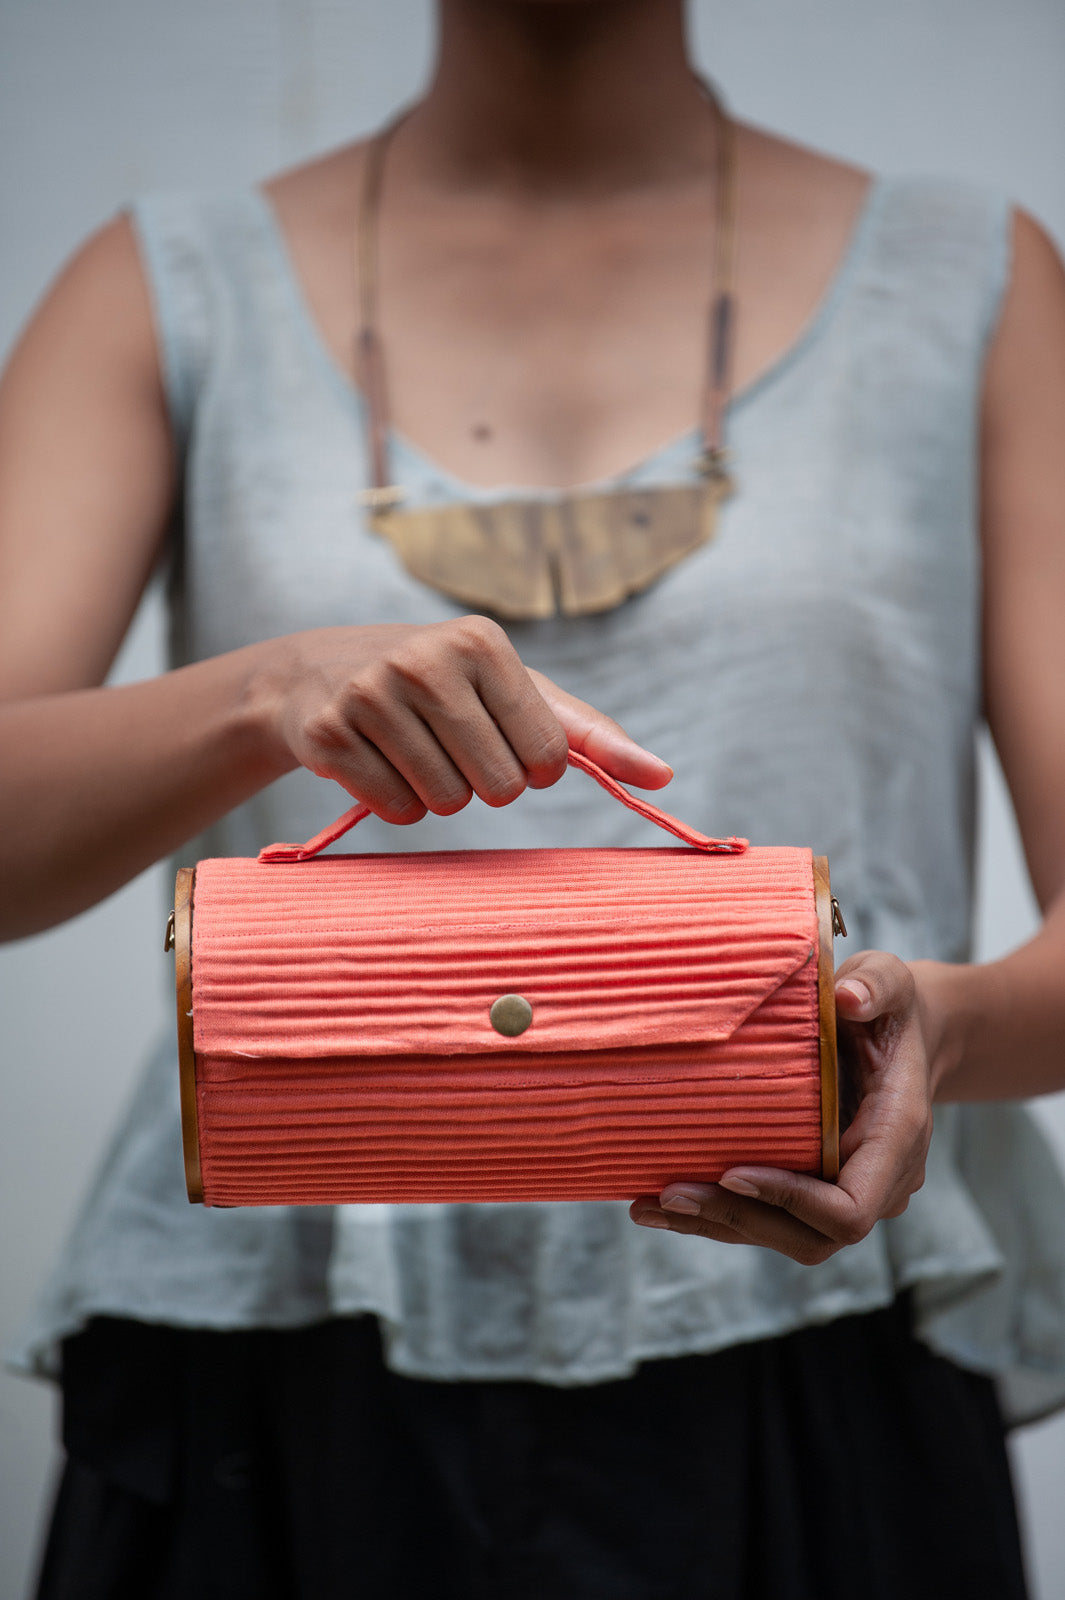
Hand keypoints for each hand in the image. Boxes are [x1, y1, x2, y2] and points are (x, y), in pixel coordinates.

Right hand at [262, 615, 671, 822]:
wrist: (318, 672)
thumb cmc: (444, 686)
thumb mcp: (516, 692)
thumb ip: (589, 734)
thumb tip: (664, 775)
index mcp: (482, 643)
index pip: (546, 756)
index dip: (532, 770)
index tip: (505, 744)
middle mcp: (425, 659)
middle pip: (498, 787)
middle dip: (484, 785)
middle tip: (451, 748)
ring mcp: (369, 693)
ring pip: (445, 802)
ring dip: (438, 795)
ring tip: (412, 751)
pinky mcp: (326, 731)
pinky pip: (394, 809)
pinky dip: (394, 803)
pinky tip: (377, 761)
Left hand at [629, 951, 933, 1264]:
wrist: (903, 1036)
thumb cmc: (889, 1007)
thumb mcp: (890, 981)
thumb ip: (876, 986)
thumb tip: (849, 998)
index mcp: (897, 1136)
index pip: (850, 1207)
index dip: (791, 1201)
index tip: (732, 1172)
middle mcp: (882, 1179)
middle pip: (811, 1236)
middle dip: (739, 1218)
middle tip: (669, 1194)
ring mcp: (852, 1191)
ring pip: (787, 1236)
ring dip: (718, 1224)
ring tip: (648, 1205)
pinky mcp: (822, 1190)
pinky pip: (775, 1217)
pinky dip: (722, 1214)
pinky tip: (662, 1200)